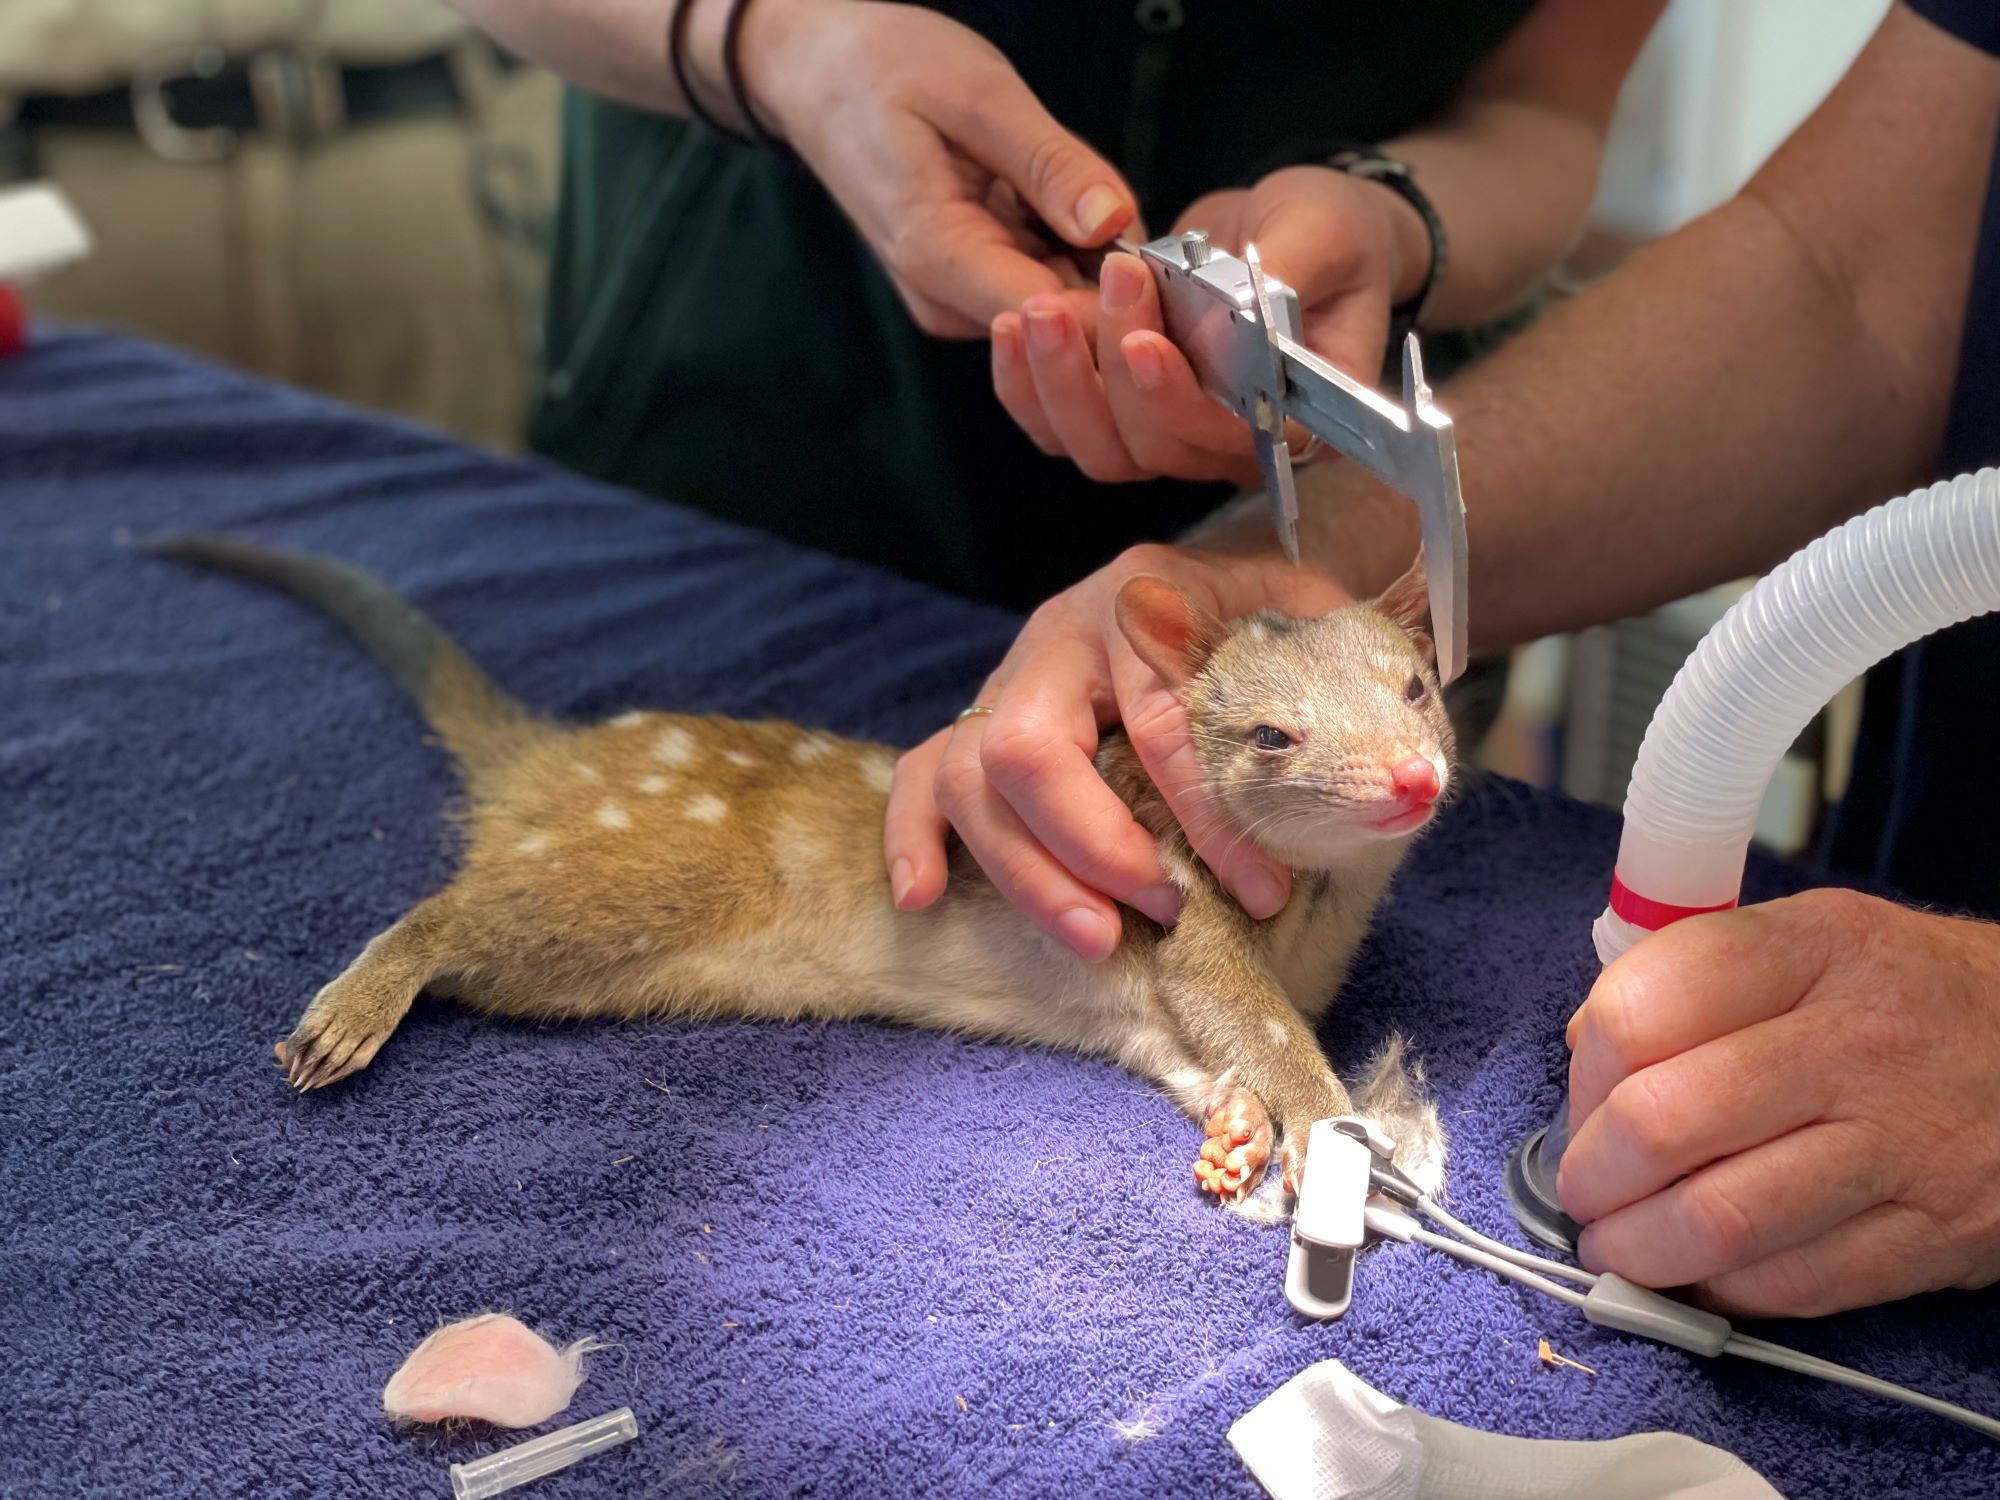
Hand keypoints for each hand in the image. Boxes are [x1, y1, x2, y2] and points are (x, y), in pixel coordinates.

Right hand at [736, 0, 1138, 336]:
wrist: (816, 74)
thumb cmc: (884, 68)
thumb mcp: (978, 94)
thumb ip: (1049, 163)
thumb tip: (1116, 223)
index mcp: (940, 258)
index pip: (1055, 321)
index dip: (1121, 303)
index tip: (1161, 258)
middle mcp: (949, 303)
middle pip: (1069, 325)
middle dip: (1118, 277)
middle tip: (1118, 197)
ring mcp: (959, 303)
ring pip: (1066, 305)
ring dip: (1097, 257)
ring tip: (1070, 182)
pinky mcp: (971, 289)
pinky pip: (1047, 282)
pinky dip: (1072, 247)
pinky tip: (1059, 200)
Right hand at [882, 545, 1347, 959]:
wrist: (1232, 579)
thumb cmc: (1276, 621)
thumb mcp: (1325, 629)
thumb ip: (1359, 695)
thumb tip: (1401, 787)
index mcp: (1147, 599)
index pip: (1162, 722)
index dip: (1211, 818)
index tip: (1263, 890)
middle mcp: (1061, 635)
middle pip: (1027, 745)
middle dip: (1091, 846)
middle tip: (1160, 911)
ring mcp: (1008, 677)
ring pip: (965, 774)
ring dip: (1024, 868)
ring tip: (1093, 938)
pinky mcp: (978, 722)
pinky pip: (917, 774)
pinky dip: (914, 838)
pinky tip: (928, 897)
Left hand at [990, 164, 1427, 484]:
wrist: (1292, 227)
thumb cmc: (1331, 232)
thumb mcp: (1325, 231)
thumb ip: (1286, 273)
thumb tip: (1242, 312)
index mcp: (1299, 418)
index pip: (1233, 441)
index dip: (1179, 404)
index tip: (1142, 343)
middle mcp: (1230, 443)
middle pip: (1154, 450)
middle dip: (1111, 376)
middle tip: (1102, 287)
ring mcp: (1171, 433)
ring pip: (1100, 448)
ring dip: (1059, 384)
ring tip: (1035, 310)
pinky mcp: (1121, 411)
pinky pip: (1062, 426)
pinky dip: (1028, 385)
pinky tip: (1009, 328)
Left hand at [1557, 888, 1999, 1317]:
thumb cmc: (1902, 996)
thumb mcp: (1809, 941)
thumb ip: (1693, 978)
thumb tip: (1587, 1053)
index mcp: (1808, 951)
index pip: (1642, 1008)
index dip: (1584, 1071)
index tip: (1581, 1100)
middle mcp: (1854, 1042)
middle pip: (1664, 1122)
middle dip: (1592, 1174)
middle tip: (1583, 1190)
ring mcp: (1900, 1143)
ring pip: (1721, 1218)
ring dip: (1639, 1249)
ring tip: (1618, 1247)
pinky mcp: (1936, 1232)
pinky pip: (1794, 1283)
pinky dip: (1722, 1291)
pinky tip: (1700, 1275)